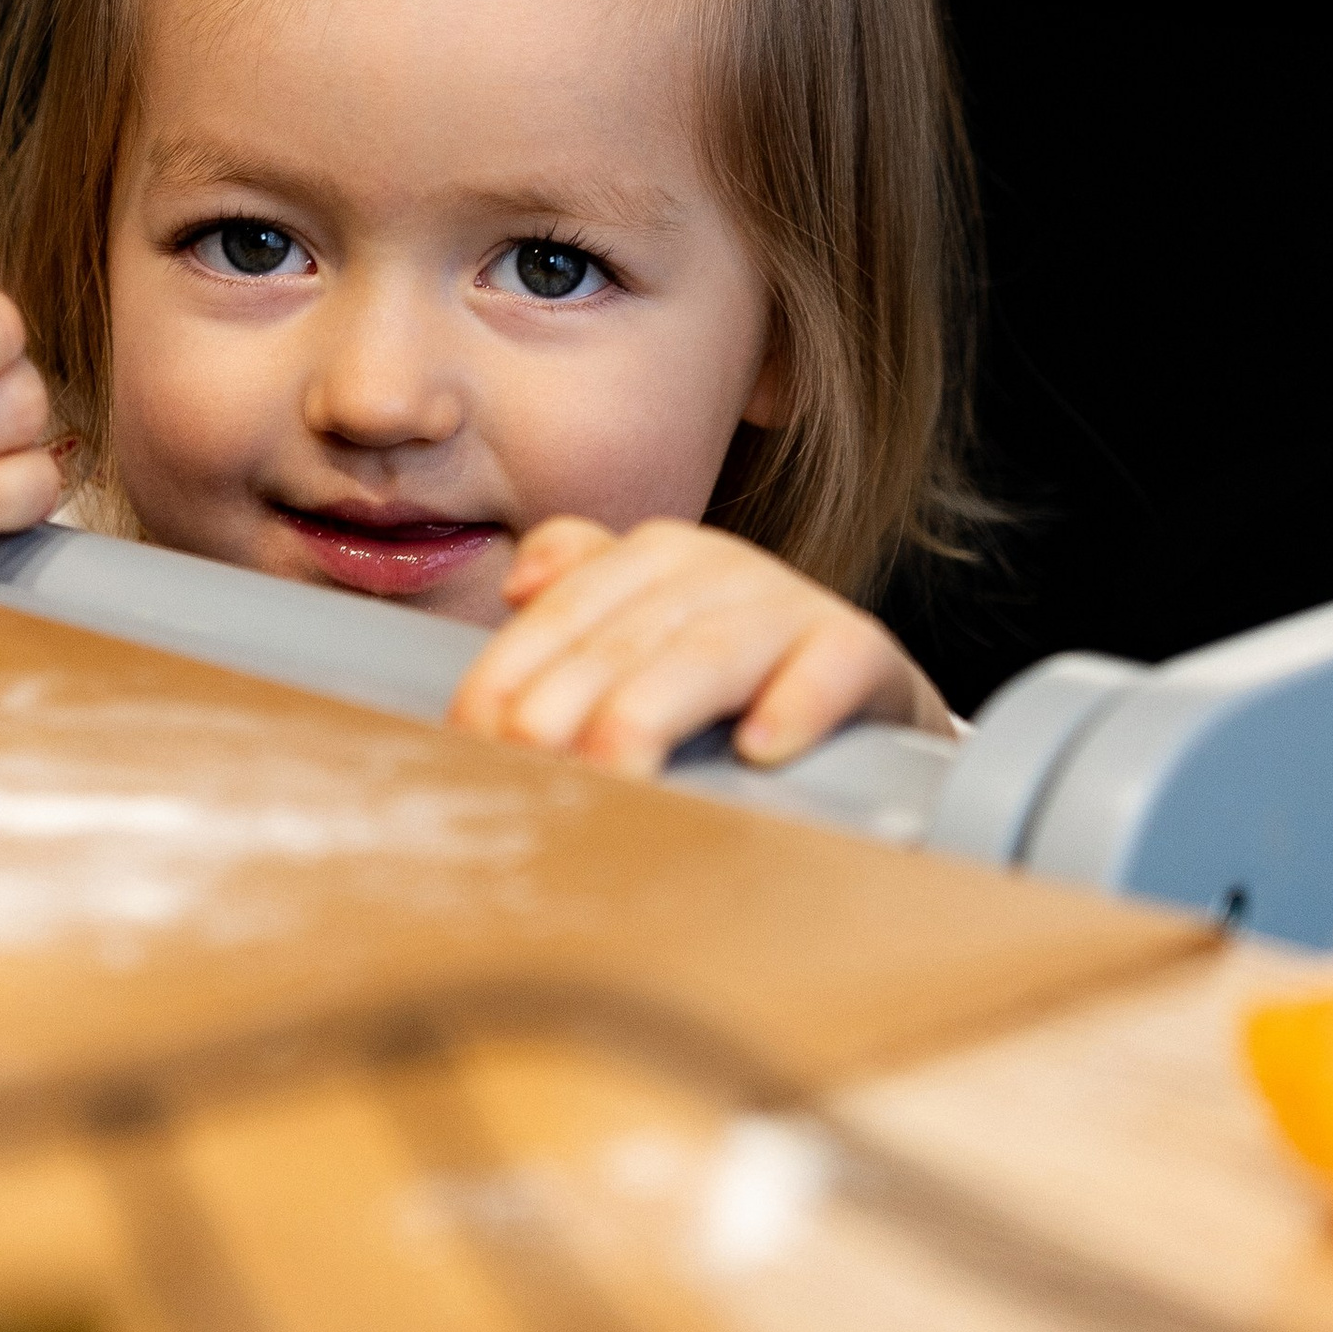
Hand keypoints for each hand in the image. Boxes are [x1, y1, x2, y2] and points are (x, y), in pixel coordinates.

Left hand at [447, 515, 954, 776]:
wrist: (861, 701)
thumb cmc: (728, 680)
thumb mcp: (643, 635)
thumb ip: (574, 603)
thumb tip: (518, 585)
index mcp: (648, 559)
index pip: (558, 617)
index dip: (506, 680)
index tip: (471, 746)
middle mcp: (715, 567)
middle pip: (621, 640)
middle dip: (565, 705)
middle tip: (529, 769)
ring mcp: (788, 605)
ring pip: (708, 653)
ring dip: (655, 710)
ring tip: (618, 771)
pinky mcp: (857, 648)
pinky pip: (828, 666)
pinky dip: (796, 704)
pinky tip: (761, 747)